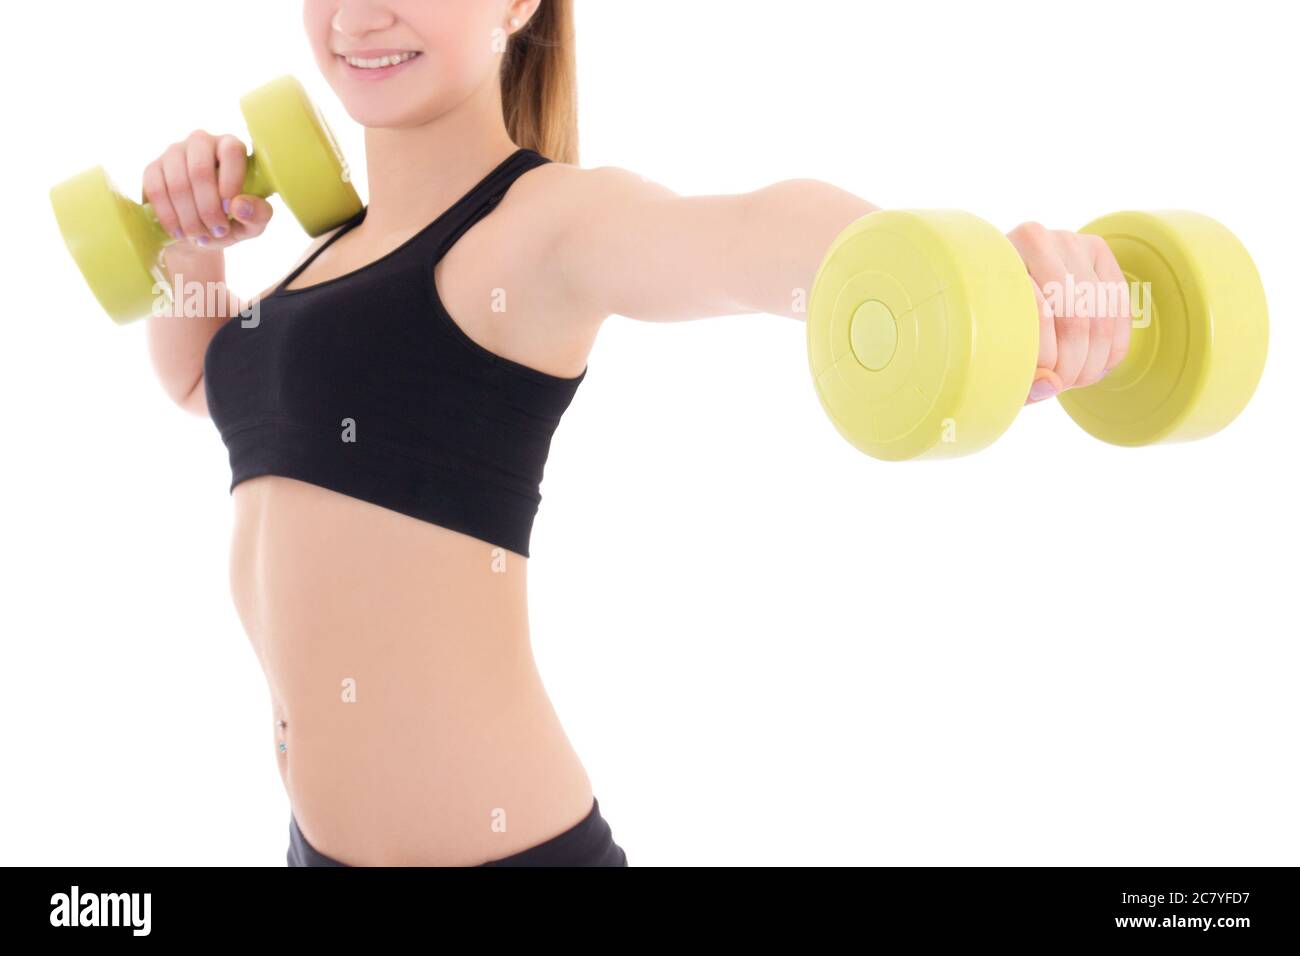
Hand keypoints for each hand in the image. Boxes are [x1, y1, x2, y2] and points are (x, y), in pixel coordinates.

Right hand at [142, 130, 272, 249]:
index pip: (231, 152)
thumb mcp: (253, 223)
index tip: (230, 211)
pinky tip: (180, 233)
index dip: (230, 182)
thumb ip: (258, 214)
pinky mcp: (153, 168)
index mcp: (231, 146)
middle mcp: (201, 142)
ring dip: (190, 217)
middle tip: (217, 231)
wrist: (199, 230)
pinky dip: (169, 217)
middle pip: (200, 170)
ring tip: (201, 237)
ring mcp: (174, 152)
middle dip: (208, 208)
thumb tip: (240, 206)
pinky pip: (156, 190)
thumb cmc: (233, 221)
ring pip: (177, 183)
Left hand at [1006, 222, 1131, 403]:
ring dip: (1094, 359)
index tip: (1041, 383)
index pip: (1036, 314)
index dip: (1045, 359)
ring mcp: (1070, 240)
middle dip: (1074, 364)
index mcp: (995, 258)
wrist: (999, 279)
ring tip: (1076, 379)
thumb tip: (1050, 384)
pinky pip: (1119, 306)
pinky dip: (1113, 345)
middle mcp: (1034, 239)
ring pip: (1100, 314)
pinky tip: (1098, 366)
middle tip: (1062, 385)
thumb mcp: (987, 345)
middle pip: (1073, 316)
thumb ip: (1012, 369)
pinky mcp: (1097, 249)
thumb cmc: (988, 322)